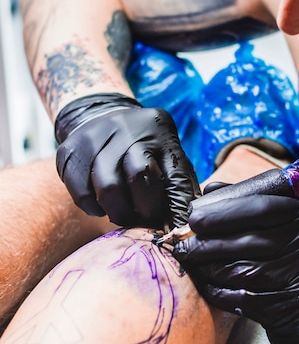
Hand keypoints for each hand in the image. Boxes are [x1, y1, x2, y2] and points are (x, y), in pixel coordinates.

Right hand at [55, 93, 199, 226]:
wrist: (98, 115)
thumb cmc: (142, 146)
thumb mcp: (166, 152)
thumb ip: (177, 184)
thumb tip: (182, 224)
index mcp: (159, 129)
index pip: (174, 174)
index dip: (177, 207)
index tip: (176, 228)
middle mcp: (127, 129)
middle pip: (139, 176)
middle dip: (146, 208)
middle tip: (147, 219)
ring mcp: (95, 138)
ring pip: (108, 188)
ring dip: (119, 212)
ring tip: (124, 214)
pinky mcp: (70, 152)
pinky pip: (82, 194)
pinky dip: (95, 208)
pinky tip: (103, 203)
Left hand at [174, 193, 298, 343]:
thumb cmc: (298, 268)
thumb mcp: (288, 232)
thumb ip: (251, 207)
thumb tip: (211, 190)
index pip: (260, 207)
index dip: (222, 211)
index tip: (193, 216)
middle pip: (246, 240)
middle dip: (206, 242)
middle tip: (181, 244)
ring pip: (239, 269)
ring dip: (207, 268)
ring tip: (191, 263)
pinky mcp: (290, 308)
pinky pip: (240, 297)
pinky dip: (218, 291)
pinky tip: (208, 287)